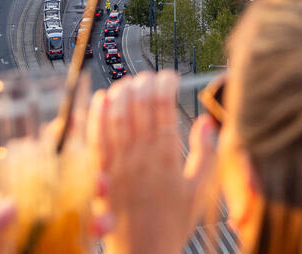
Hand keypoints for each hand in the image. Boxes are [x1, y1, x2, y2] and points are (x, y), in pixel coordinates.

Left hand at [90, 71, 217, 253]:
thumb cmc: (173, 224)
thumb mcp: (199, 190)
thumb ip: (205, 154)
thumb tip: (206, 122)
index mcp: (168, 160)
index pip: (164, 110)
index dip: (166, 86)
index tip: (171, 76)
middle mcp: (141, 159)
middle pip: (139, 108)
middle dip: (145, 84)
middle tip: (151, 77)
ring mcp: (118, 165)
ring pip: (116, 118)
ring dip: (122, 93)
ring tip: (130, 81)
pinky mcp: (100, 174)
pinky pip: (95, 138)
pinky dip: (97, 116)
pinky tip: (101, 98)